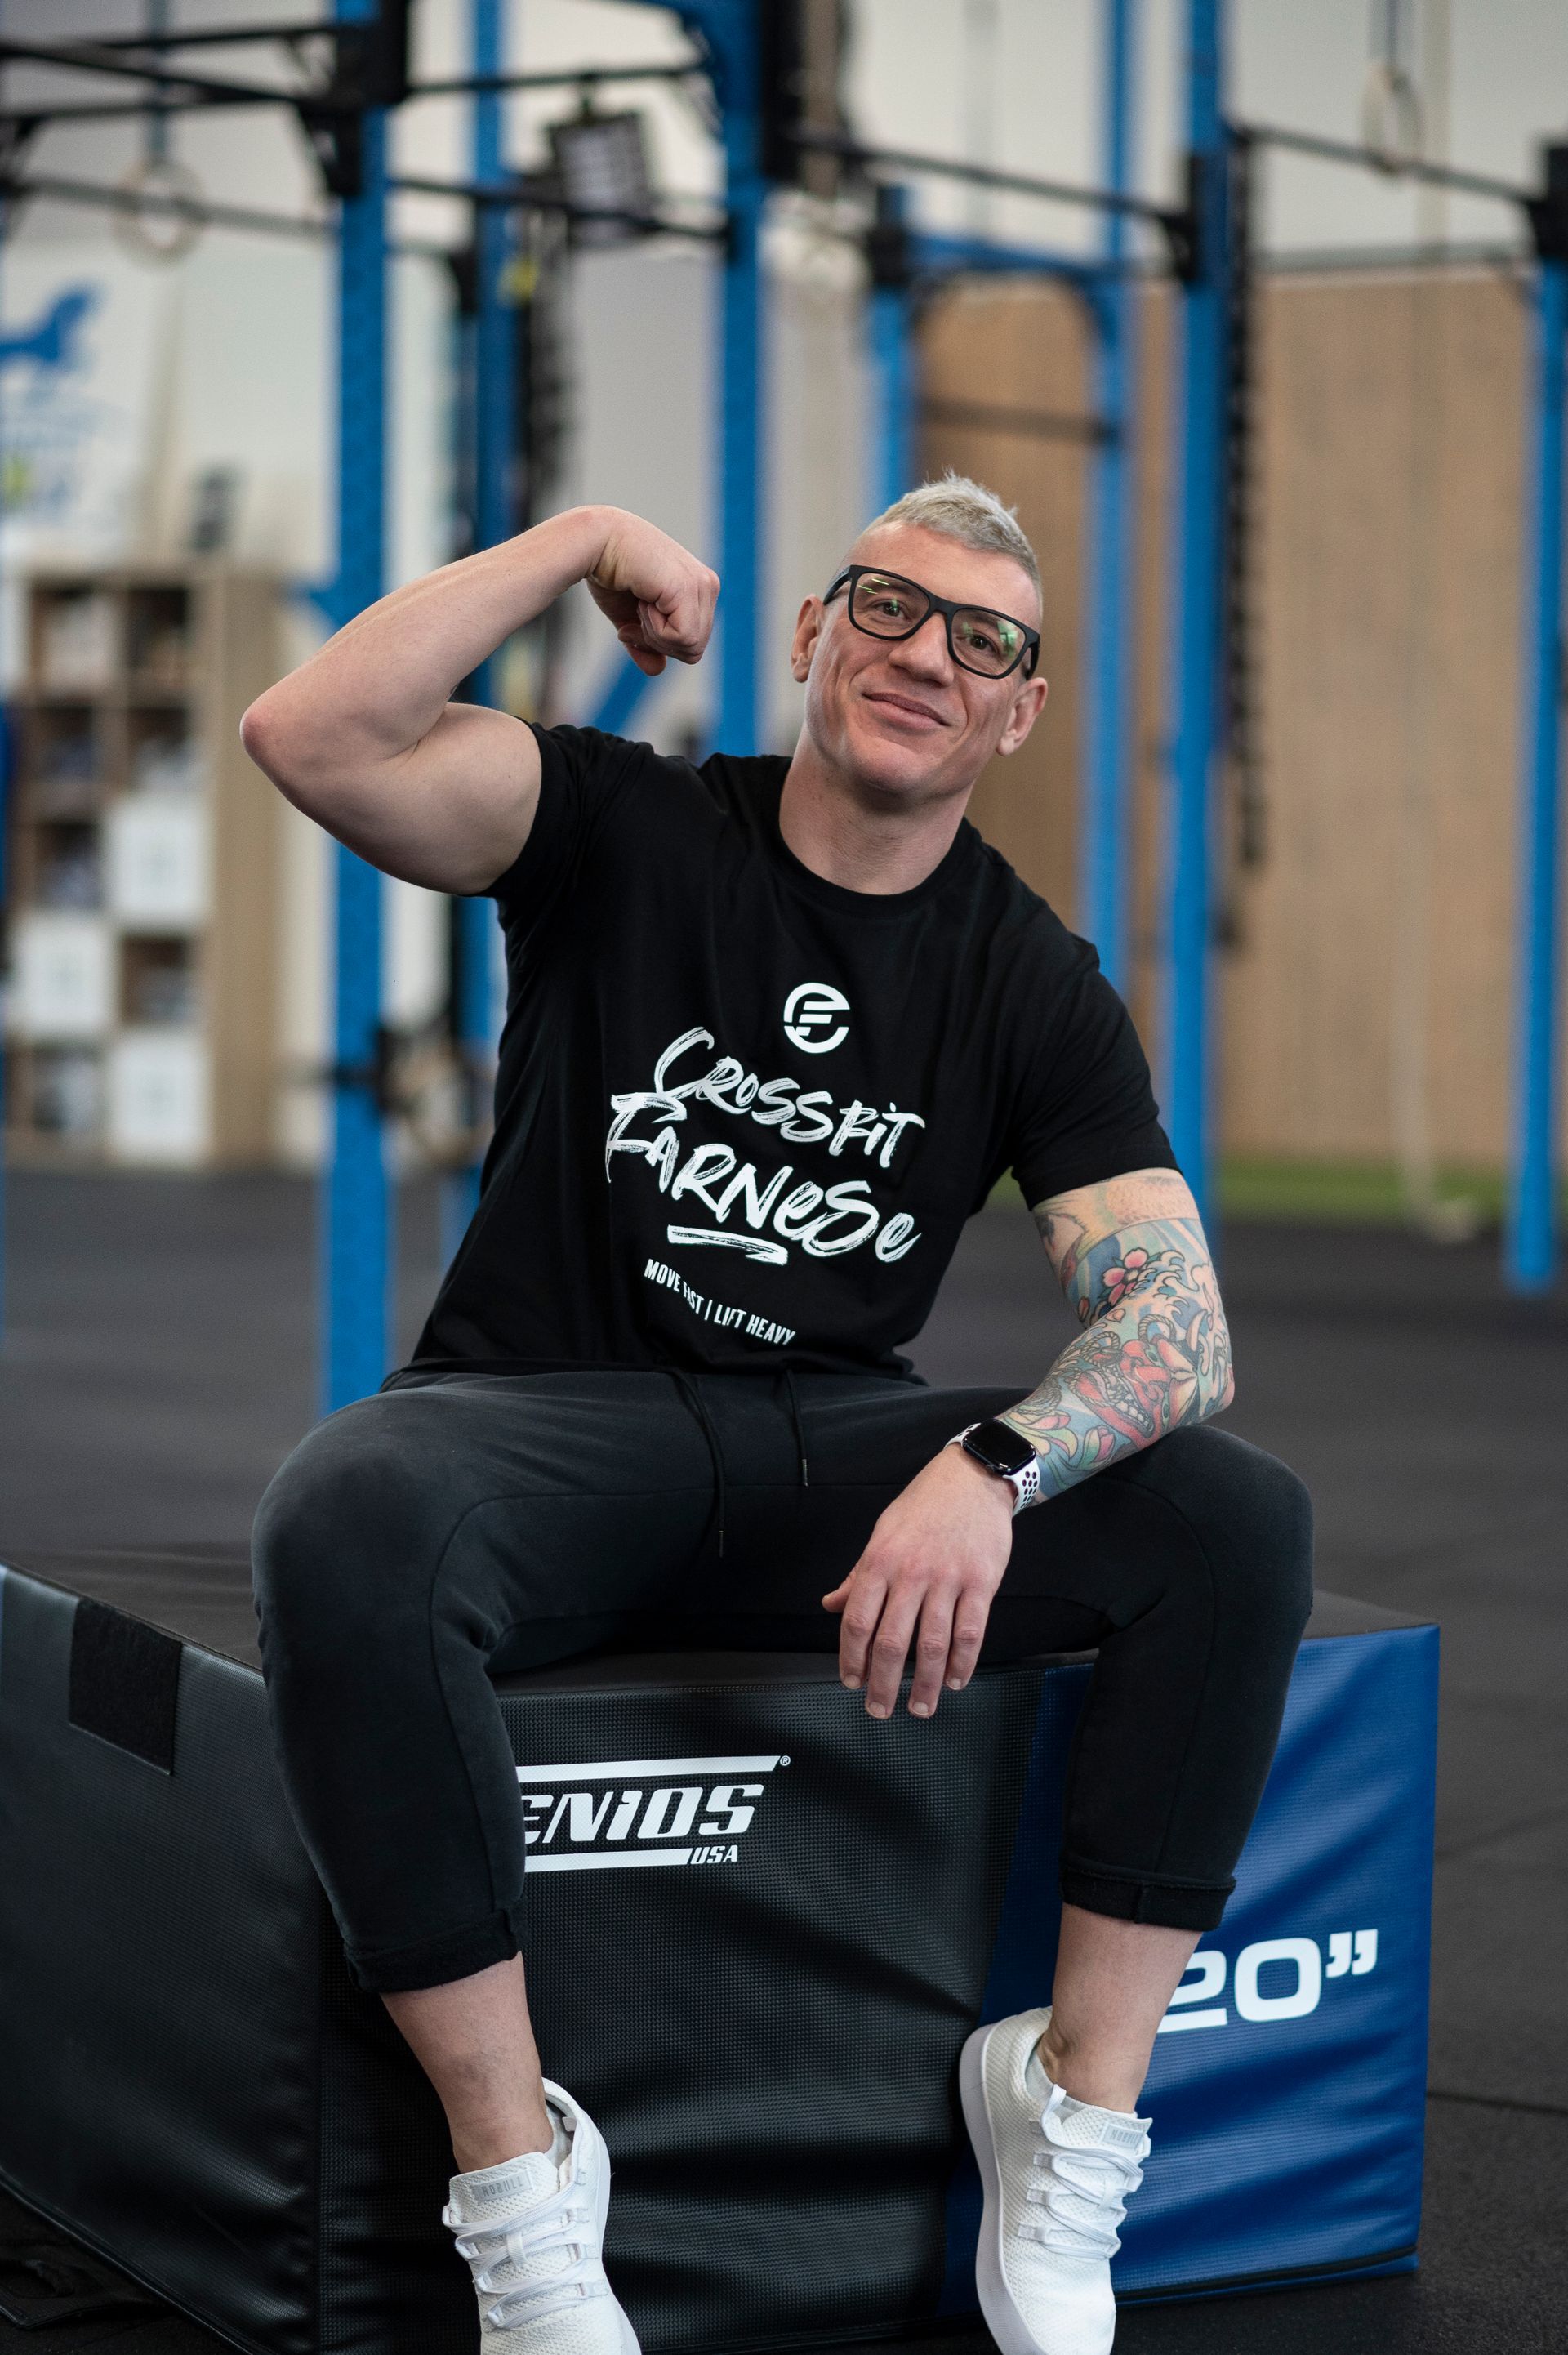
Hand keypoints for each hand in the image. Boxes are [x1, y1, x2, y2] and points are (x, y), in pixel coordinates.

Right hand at [586, 510, 719, 675]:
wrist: (594, 542)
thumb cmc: (609, 573)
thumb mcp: (630, 620)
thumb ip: (646, 645)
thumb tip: (658, 670)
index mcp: (699, 591)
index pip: (692, 643)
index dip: (660, 643)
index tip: (635, 617)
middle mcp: (707, 585)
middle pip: (694, 649)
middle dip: (659, 643)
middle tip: (636, 612)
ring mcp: (702, 585)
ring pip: (690, 646)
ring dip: (655, 635)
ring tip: (640, 602)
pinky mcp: (689, 588)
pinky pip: (682, 637)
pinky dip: (655, 630)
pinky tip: (643, 600)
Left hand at [822, 1445, 1014, 1718]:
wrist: (971, 1479)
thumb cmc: (923, 1506)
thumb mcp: (881, 1534)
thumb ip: (857, 1575)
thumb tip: (831, 1605)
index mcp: (880, 1562)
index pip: (857, 1621)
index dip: (851, 1659)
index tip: (851, 1682)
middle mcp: (911, 1573)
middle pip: (892, 1642)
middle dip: (883, 1684)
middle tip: (879, 1709)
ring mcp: (948, 1579)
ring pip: (933, 1645)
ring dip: (926, 1684)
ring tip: (921, 1707)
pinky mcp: (981, 1583)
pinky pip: (970, 1632)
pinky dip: (963, 1663)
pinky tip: (956, 1680)